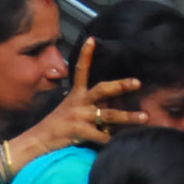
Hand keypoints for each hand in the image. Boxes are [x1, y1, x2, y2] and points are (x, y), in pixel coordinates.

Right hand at [23, 38, 149, 153]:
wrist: (38, 140)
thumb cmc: (57, 126)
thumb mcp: (69, 109)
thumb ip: (86, 105)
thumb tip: (107, 105)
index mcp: (75, 95)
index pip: (80, 70)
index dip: (86, 55)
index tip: (93, 39)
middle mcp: (78, 102)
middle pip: (103, 90)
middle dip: (121, 85)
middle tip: (138, 82)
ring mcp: (79, 116)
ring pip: (109, 115)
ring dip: (128, 117)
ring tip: (145, 118)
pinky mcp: (79, 131)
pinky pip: (102, 136)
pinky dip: (111, 140)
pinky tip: (116, 143)